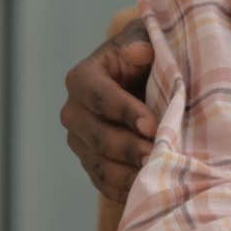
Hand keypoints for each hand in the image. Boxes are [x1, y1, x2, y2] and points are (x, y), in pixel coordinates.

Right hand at [59, 18, 157, 200]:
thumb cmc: (150, 55)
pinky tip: (148, 190)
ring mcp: (80, 141)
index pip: (100, 96)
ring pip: (99, 163)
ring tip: (155, 176)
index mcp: (83, 78)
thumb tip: (139, 51)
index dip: (124, 111)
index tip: (151, 125)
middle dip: (128, 147)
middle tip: (157, 155)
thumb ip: (143, 43)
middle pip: (97, 135)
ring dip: (128, 173)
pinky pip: (104, 182)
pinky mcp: (91, 162)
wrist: (145, 78)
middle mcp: (73, 112)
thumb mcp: (148, 40)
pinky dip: (125, 189)